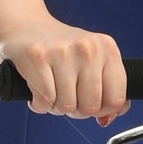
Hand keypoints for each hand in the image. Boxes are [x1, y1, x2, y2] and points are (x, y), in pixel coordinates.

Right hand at [0, 15, 128, 123]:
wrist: (26, 25)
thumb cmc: (62, 49)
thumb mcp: (92, 62)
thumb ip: (107, 90)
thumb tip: (107, 118)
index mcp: (107, 48)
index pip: (115, 99)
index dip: (103, 111)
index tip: (91, 106)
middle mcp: (88, 48)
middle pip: (90, 106)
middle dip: (76, 111)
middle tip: (67, 98)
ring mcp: (62, 51)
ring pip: (66, 106)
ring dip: (55, 108)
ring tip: (51, 93)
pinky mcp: (37, 57)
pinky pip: (45, 101)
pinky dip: (39, 105)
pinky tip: (37, 92)